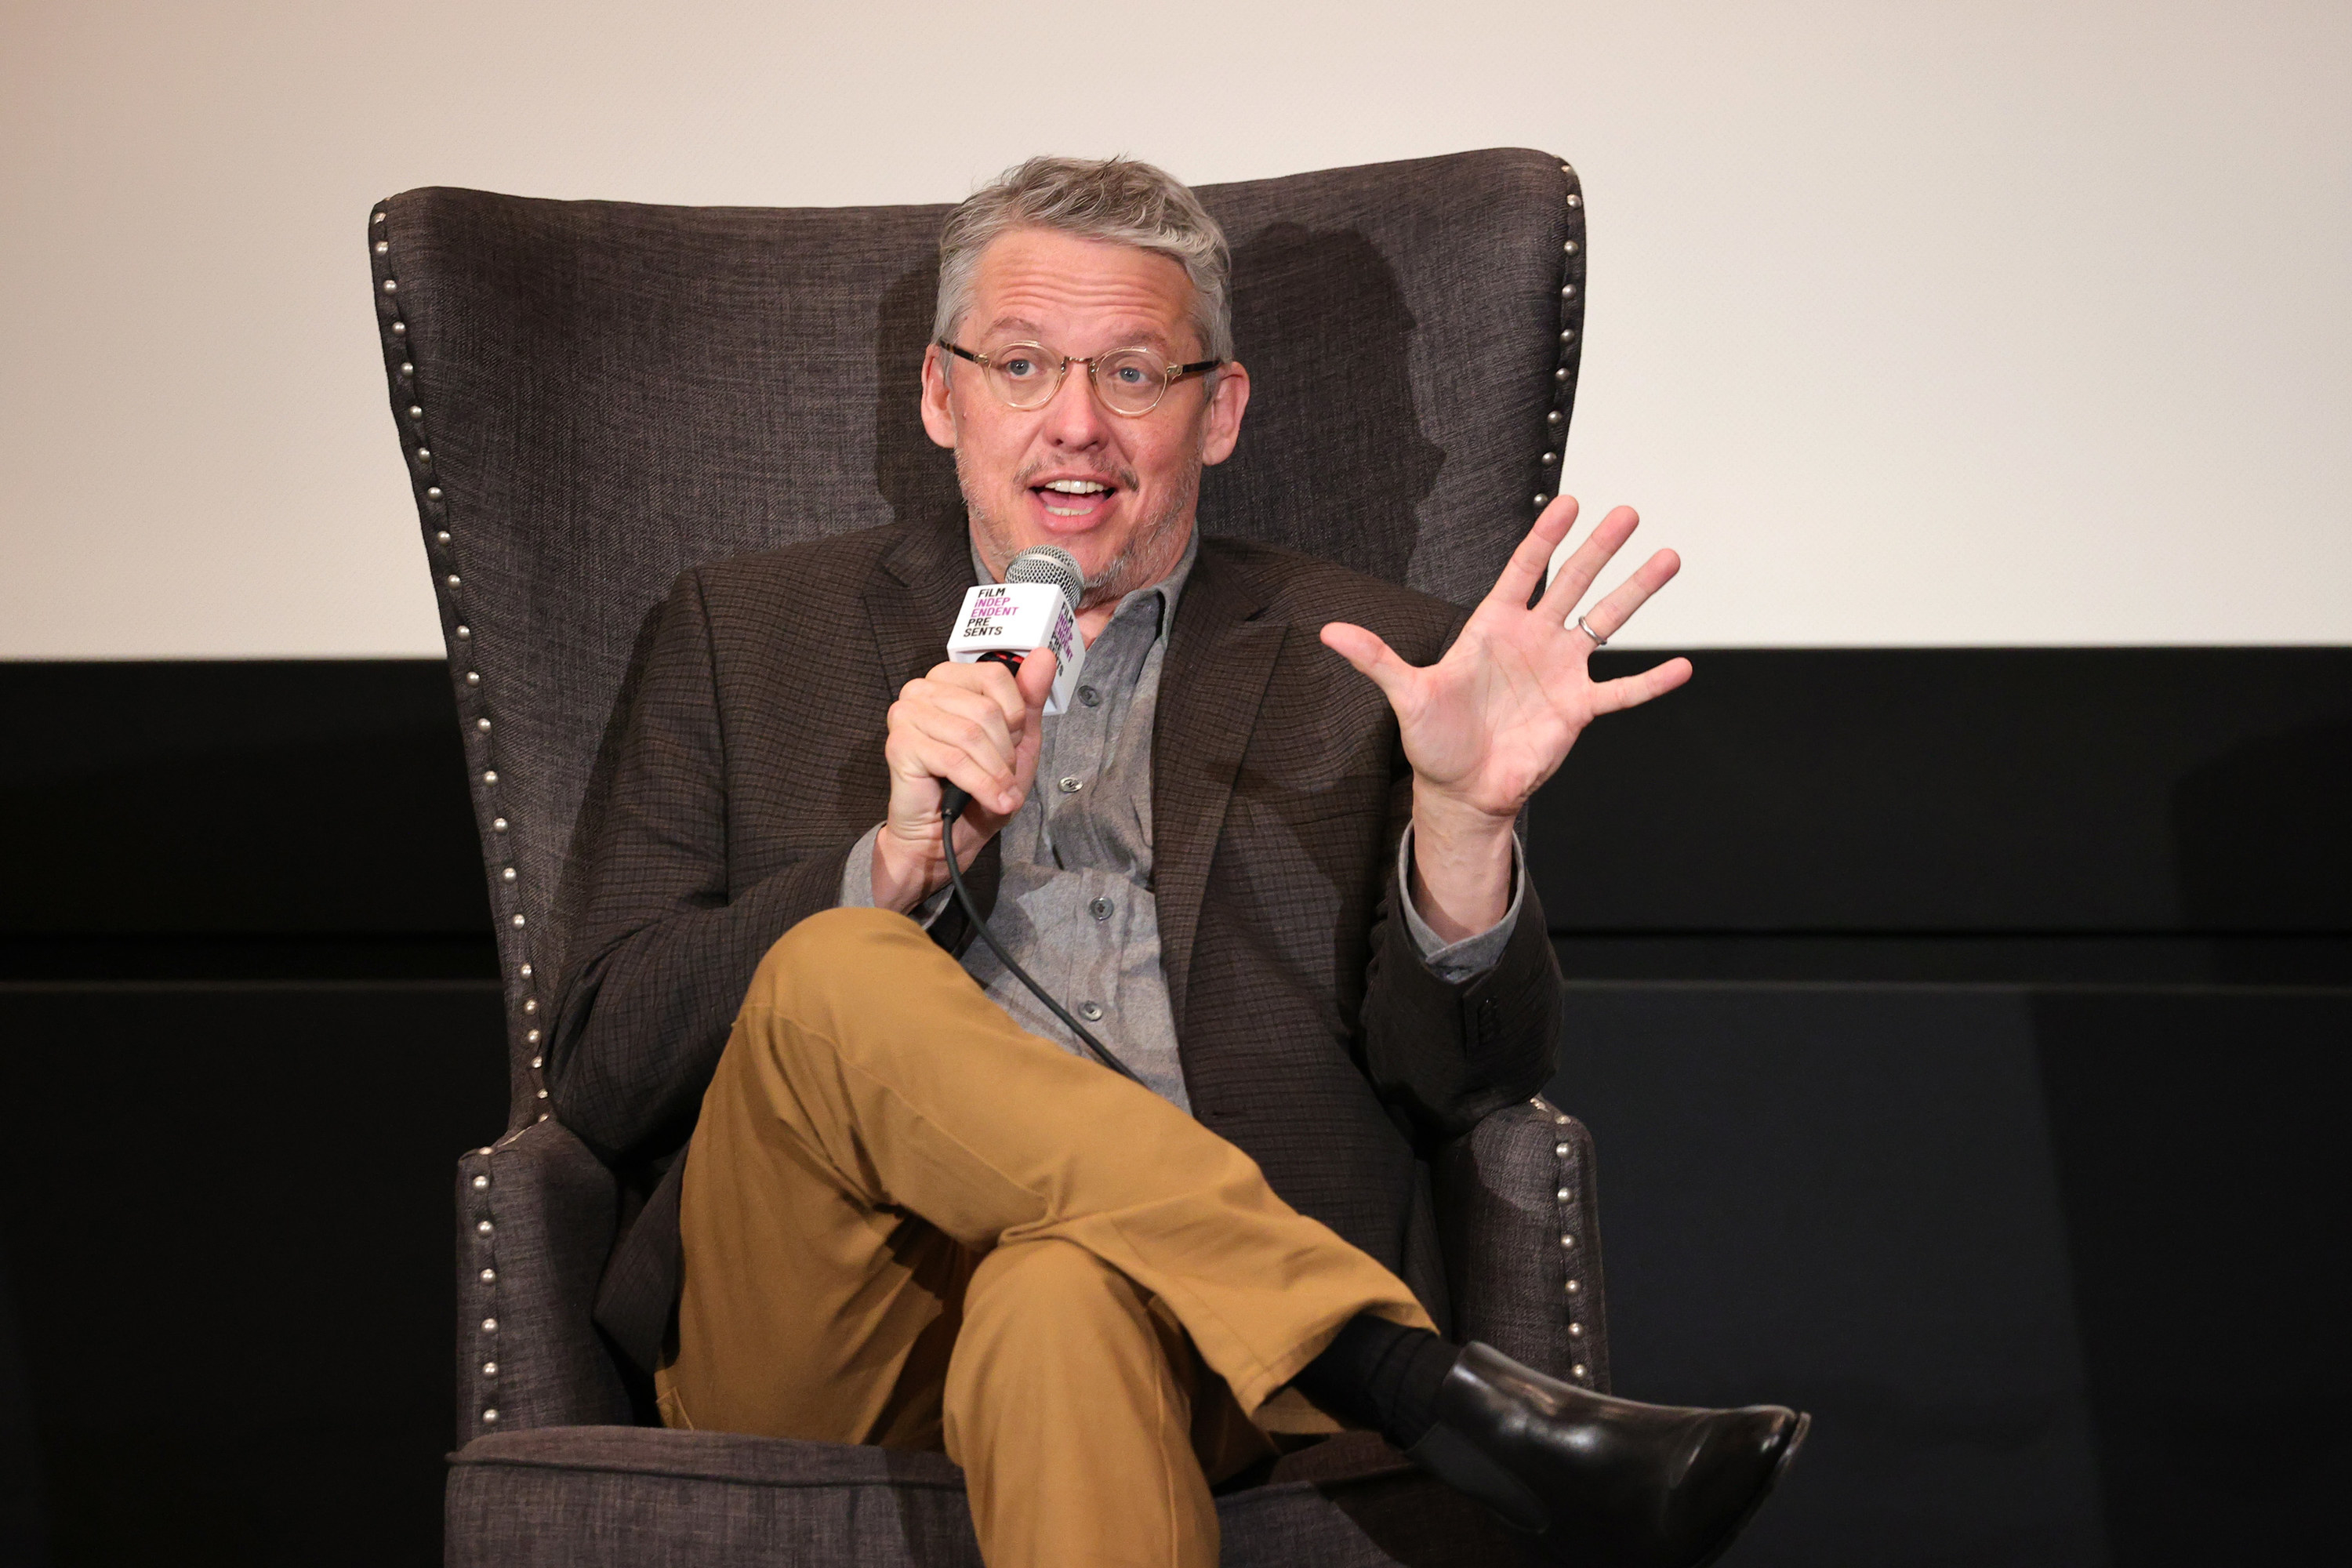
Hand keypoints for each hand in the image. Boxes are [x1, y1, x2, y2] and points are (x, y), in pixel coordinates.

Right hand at [872, 648, 1054, 912]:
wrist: (946, 835)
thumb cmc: (978, 786)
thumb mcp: (1017, 740)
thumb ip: (1029, 697)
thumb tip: (1044, 656)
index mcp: (949, 678)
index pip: (996, 675)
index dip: (1015, 716)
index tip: (1014, 742)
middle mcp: (922, 688)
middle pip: (986, 708)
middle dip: (1006, 751)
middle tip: (1006, 775)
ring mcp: (906, 714)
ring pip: (971, 734)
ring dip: (996, 772)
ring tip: (1000, 791)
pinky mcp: (899, 744)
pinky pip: (953, 760)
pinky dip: (982, 785)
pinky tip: (994, 801)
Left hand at [1319, 498, 1689, 935]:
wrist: (1461, 791)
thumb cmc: (1434, 742)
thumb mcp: (1406, 696)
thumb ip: (1376, 659)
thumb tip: (1327, 632)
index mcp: (1493, 627)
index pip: (1524, 570)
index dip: (1545, 536)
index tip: (1569, 501)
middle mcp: (1533, 641)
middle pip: (1573, 583)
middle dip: (1599, 548)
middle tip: (1628, 511)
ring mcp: (1560, 673)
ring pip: (1605, 623)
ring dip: (1636, 592)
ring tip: (1669, 557)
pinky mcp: (1577, 711)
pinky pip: (1622, 693)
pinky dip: (1651, 683)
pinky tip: (1683, 667)